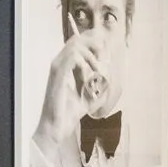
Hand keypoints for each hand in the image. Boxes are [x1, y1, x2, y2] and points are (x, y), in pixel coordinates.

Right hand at [34, 32, 102, 159]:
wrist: (57, 128)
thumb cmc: (69, 114)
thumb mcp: (90, 98)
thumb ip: (99, 87)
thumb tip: (111, 79)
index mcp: (66, 66)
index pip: (79, 42)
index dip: (95, 42)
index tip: (106, 56)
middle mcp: (60, 63)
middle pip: (77, 38)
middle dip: (95, 44)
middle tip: (104, 59)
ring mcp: (57, 67)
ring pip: (75, 44)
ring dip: (91, 55)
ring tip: (97, 70)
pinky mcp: (57, 75)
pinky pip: (72, 57)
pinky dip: (84, 63)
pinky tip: (89, 76)